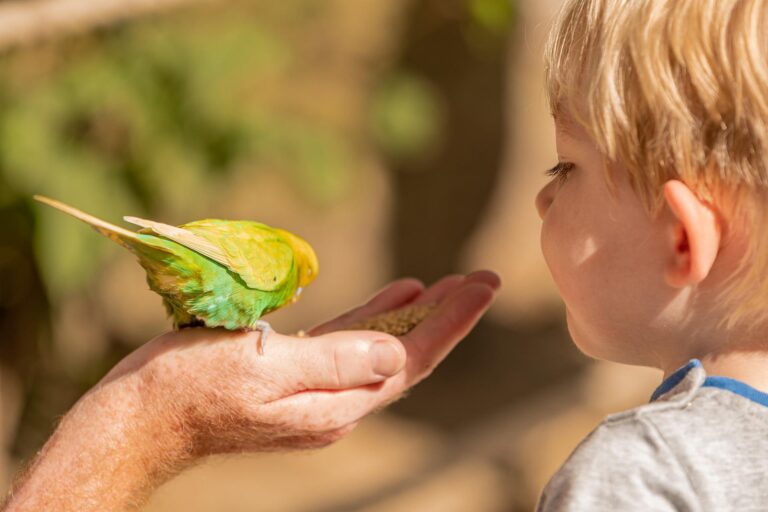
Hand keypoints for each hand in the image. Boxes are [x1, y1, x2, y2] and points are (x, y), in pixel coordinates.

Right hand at [2, 270, 498, 511]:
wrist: (141, 417)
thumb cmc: (190, 388)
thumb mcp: (263, 369)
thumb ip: (334, 361)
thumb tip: (397, 355)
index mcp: (335, 404)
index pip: (412, 360)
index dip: (451, 321)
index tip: (483, 284)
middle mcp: (334, 403)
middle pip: (405, 356)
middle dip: (445, 316)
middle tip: (479, 278)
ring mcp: (314, 392)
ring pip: (380, 349)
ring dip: (415, 317)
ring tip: (446, 285)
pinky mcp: (292, 376)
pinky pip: (347, 345)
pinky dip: (374, 319)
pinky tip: (393, 297)